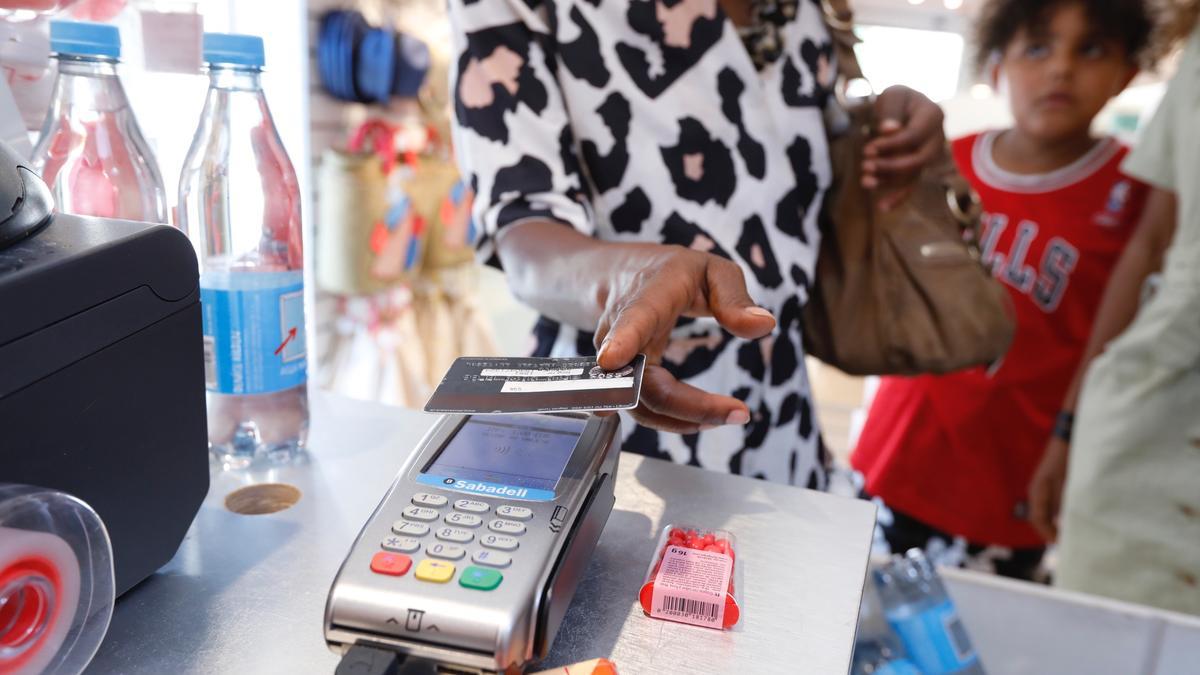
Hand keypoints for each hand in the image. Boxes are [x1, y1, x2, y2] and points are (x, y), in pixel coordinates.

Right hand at [593, 245, 775, 433]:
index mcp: (647, 295)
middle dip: (687, 405)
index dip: (621, 339)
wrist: (620, 279)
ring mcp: (612, 359)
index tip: (613, 358)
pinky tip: (705, 416)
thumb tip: (764, 325)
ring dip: (684, 419)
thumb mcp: (712, 270)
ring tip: (729, 415)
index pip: (632, 318)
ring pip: (639, 403)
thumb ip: (735, 297)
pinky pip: (641, 407)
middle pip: (641, 379)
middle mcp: (618, 331)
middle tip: (739, 413)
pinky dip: (674, 418)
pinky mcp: (618, 379)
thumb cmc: (673, 274)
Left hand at [862, 85, 945, 211]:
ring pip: (913, 175)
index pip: (913, 136)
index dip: (891, 145)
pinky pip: (912, 185)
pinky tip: (881, 207)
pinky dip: (898, 197)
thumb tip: (889, 130)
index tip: (868, 149)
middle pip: (917, 160)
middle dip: (890, 166)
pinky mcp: (919, 168)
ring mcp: (930, 155)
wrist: (904, 107)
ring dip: (888, 181)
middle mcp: (937, 138)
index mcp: (934, 115)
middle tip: (865, 166)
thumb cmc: (897, 99)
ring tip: (865, 182)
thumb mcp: (893, 95)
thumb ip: (891, 109)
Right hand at [1028, 437, 1070, 541]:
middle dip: (1048, 532)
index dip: (1048, 533)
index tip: (1060, 543)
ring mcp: (1040, 489)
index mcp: (1038, 492)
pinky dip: (1054, 516)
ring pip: (1041, 513)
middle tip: (1063, 543)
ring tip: (1064, 535)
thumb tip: (1064, 524)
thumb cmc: (1067, 460)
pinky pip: (1047, 506)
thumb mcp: (1067, 484)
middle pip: (1037, 518)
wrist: (1067, 440)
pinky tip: (1065, 520)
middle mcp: (1035, 492)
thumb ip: (1063, 503)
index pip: (1038, 519)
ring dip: (1051, 525)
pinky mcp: (1046, 486)